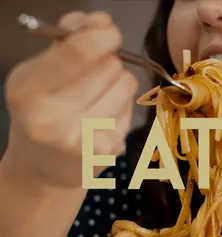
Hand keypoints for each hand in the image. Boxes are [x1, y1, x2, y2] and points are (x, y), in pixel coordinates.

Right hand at [3, 11, 137, 188]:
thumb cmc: (39, 116)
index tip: (110, 33)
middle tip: (94, 76)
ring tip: (98, 99)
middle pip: (110, 67)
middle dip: (107, 63)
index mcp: (29, 93)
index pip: (78, 53)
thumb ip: (67, 43)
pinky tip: (102, 120)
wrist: (43, 170)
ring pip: (126, 85)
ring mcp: (85, 140)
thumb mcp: (38, 76)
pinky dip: (121, 107)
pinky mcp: (108, 151)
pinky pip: (131, 109)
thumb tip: (101, 20)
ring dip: (117, 84)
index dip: (102, 37)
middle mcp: (55, 120)